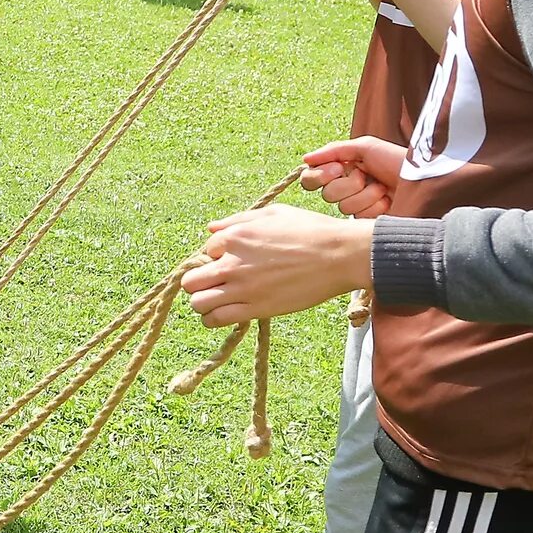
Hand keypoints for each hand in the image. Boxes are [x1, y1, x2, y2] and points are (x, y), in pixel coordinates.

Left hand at [181, 205, 373, 326]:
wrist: (340, 255)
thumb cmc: (311, 230)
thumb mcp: (273, 214)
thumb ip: (238, 221)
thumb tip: (211, 228)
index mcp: (236, 236)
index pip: (205, 251)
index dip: (216, 257)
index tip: (231, 261)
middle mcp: (233, 262)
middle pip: (191, 280)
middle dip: (199, 281)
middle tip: (216, 283)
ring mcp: (243, 287)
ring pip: (198, 303)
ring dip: (203, 302)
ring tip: (218, 299)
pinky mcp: (256, 308)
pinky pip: (216, 319)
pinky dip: (213, 318)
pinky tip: (225, 312)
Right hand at [300, 137, 406, 217]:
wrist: (423, 181)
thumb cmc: (397, 161)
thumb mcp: (365, 147)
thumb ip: (334, 151)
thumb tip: (305, 160)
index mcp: (342, 171)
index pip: (312, 178)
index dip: (320, 175)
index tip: (338, 168)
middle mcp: (346, 189)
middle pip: (326, 194)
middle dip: (349, 184)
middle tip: (366, 177)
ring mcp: (357, 207)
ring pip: (343, 206)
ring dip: (366, 195)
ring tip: (383, 189)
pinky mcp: (367, 223)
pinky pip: (358, 217)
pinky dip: (375, 207)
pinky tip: (388, 202)